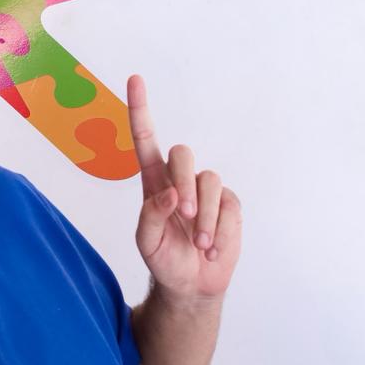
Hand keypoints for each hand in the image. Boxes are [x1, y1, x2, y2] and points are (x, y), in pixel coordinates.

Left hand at [128, 74, 241, 303]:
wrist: (192, 285)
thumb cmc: (163, 259)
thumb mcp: (147, 242)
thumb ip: (151, 215)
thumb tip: (170, 192)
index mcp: (153, 181)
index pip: (146, 138)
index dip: (140, 109)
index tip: (135, 79)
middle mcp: (180, 179)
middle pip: (182, 154)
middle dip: (185, 181)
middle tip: (186, 214)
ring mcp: (206, 190)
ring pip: (209, 181)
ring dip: (205, 217)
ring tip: (200, 244)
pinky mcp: (229, 204)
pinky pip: (228, 205)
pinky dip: (221, 230)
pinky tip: (212, 248)